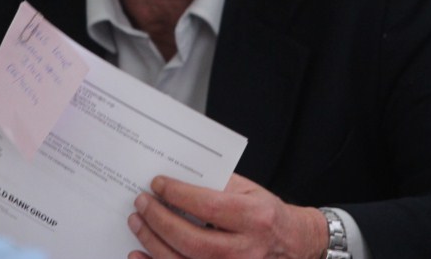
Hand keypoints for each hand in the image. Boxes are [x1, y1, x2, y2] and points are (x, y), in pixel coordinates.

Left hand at [127, 173, 326, 258]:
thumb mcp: (250, 192)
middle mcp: (246, 251)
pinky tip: (138, 255)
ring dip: (153, 243)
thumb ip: (217, 185)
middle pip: (192, 240)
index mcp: (255, 220)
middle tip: (141, 203)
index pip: (209, 207)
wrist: (293, 246)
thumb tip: (176, 179)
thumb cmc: (268, 216)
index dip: (178, 195)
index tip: (157, 184)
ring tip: (137, 222)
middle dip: (160, 220)